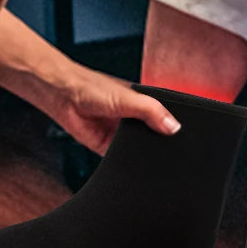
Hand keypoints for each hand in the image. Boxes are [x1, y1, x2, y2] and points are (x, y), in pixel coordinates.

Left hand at [47, 66, 179, 154]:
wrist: (64, 97)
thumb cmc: (91, 86)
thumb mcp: (129, 97)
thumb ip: (151, 111)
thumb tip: (173, 126)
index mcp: (143, 103)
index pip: (165, 118)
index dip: (173, 126)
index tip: (182, 135)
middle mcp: (134, 119)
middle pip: (154, 137)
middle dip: (157, 142)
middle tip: (163, 147)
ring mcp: (121, 134)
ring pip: (139, 150)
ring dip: (140, 153)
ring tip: (142, 150)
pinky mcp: (108, 148)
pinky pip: (121, 159)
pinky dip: (124, 161)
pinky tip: (126, 158)